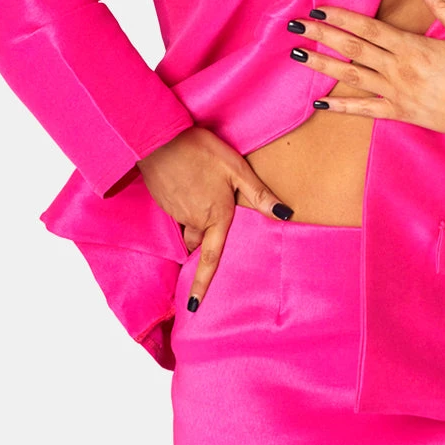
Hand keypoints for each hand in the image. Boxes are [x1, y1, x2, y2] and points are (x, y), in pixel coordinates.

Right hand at [137, 126, 293, 309]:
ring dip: (196, 219)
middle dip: (206, 238)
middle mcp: (194, 221)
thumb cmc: (200, 151)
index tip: (194, 306)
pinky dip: (184, 205)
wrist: (158, 139)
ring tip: (200, 191)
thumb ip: (259, 194)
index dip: (202, 284)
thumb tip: (285, 215)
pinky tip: (188, 184)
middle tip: (212, 216)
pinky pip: (177, 214)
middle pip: (201, 241)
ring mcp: (176, 213)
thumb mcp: (236, 168)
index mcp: (216, 216)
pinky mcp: (163, 203)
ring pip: (189, 226)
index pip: (210, 260)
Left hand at [287, 0, 444, 155]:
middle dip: (322, 36)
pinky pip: (364, 110)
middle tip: (295, 26)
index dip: (341, 18)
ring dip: (322, 65)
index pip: (369, 28)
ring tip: (296, 55)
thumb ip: (443, 6)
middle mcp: (398, 70)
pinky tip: (320, 102)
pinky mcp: (399, 113)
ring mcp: (396, 94)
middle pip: (353, 49)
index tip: (318, 9)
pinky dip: (341, 106)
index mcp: (413, 48)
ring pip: (351, 77)